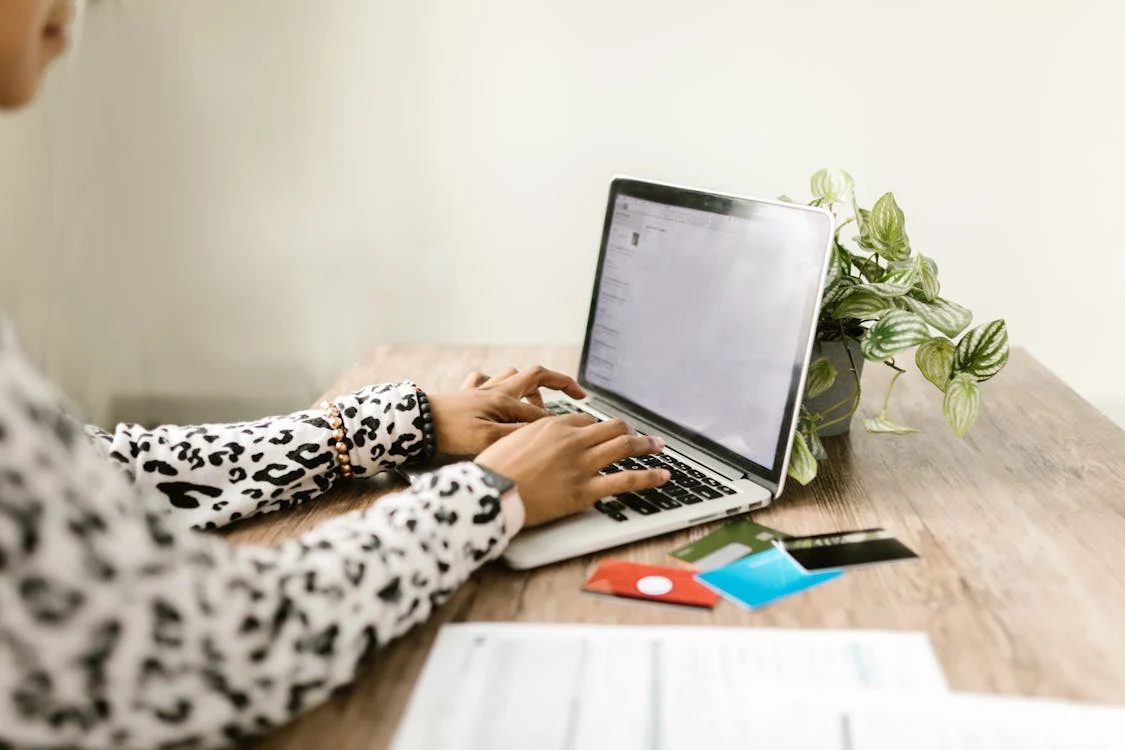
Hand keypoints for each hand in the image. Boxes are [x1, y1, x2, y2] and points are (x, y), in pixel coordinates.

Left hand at [428, 366, 585, 455]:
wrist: (417, 423)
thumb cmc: (450, 433)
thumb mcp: (488, 439)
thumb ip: (519, 434)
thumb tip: (546, 432)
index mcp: (504, 400)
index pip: (541, 412)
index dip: (558, 424)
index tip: (575, 434)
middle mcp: (495, 390)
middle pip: (535, 376)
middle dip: (559, 382)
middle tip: (577, 392)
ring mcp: (480, 390)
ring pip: (512, 375)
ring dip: (528, 384)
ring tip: (536, 401)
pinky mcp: (465, 394)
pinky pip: (484, 380)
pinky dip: (496, 383)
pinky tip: (496, 393)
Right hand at [475, 414, 669, 526]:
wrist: (491, 493)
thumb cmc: (493, 470)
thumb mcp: (510, 440)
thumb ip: (531, 436)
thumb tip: (538, 440)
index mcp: (552, 426)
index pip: (586, 421)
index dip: (599, 428)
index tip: (605, 434)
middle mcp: (571, 440)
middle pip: (612, 427)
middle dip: (629, 431)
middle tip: (640, 436)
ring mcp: (581, 464)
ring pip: (625, 447)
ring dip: (646, 445)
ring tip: (658, 446)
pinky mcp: (586, 490)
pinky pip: (626, 480)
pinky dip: (649, 477)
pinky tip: (663, 476)